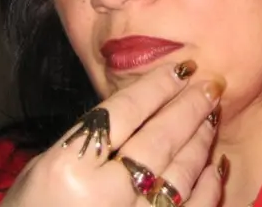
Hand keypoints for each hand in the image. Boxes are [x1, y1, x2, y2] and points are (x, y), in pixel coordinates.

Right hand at [0, 61, 223, 205]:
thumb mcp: (46, 164)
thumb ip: (92, 138)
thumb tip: (142, 106)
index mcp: (70, 167)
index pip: (125, 112)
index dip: (158, 86)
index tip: (182, 68)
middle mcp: (103, 195)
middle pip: (159, 138)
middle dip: (189, 107)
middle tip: (210, 85)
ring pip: (180, 173)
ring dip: (200, 140)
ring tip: (211, 115)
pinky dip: (207, 187)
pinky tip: (215, 164)